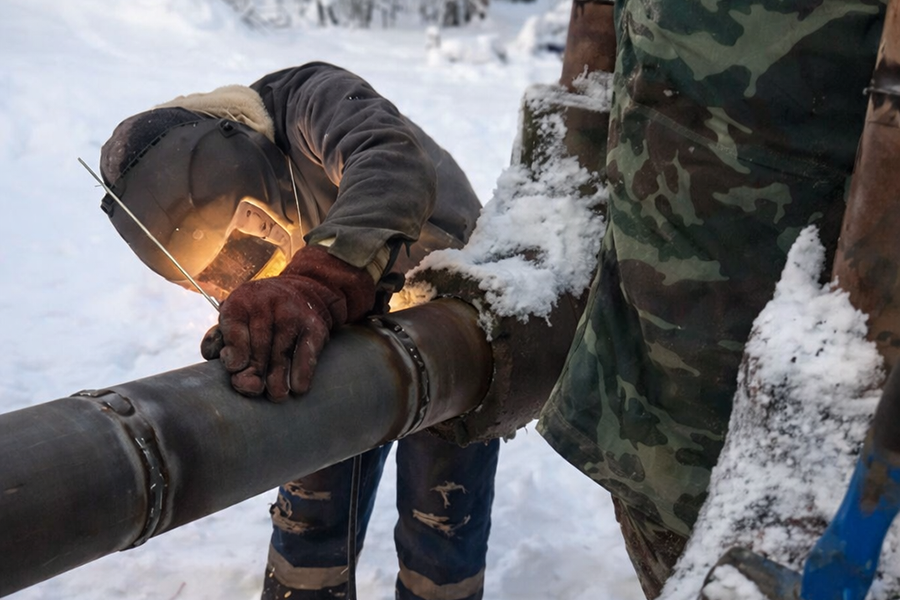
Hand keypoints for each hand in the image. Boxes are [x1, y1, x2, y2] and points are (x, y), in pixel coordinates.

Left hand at [201, 245, 376, 400]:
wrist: (302, 291)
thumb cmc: (258, 316)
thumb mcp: (236, 317)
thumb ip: (221, 340)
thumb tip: (223, 362)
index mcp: (241, 301)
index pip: (234, 332)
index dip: (233, 357)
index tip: (236, 371)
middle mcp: (267, 304)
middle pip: (258, 348)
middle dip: (255, 373)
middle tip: (253, 389)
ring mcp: (293, 314)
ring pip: (282, 354)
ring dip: (278, 380)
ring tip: (276, 395)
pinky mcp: (314, 326)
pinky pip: (307, 354)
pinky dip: (302, 373)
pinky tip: (297, 387)